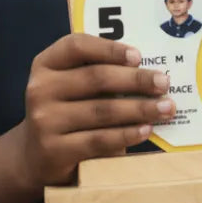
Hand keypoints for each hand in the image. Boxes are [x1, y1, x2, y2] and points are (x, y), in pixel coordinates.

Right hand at [17, 33, 173, 187]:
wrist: (35, 157)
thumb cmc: (67, 111)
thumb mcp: (71, 86)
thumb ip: (98, 74)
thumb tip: (150, 72)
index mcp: (46, 64)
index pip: (76, 46)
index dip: (109, 48)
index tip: (138, 55)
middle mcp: (40, 89)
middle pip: (95, 78)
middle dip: (135, 80)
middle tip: (164, 82)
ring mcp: (44, 121)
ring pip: (101, 110)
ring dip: (139, 108)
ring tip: (166, 107)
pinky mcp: (54, 150)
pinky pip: (98, 140)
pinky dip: (126, 134)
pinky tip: (146, 130)